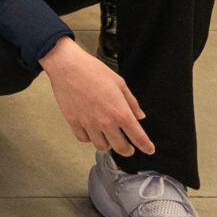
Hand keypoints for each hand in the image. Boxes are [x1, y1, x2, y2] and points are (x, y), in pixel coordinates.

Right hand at [41, 36, 152, 158]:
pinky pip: (84, 139)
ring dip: (108, 144)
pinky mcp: (74, 122)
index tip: (149, 149)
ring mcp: (89, 124)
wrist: (67, 66)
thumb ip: (131, 102)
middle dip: (128, 150)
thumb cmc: (92, 70)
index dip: (146, 147)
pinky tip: (91, 130)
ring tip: (108, 136)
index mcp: (120, 112)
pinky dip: (89, 138)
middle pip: (121, 148)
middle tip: (129, 148)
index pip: (138, 137)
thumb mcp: (119, 83)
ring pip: (102, 146)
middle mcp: (106, 122)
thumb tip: (139, 115)